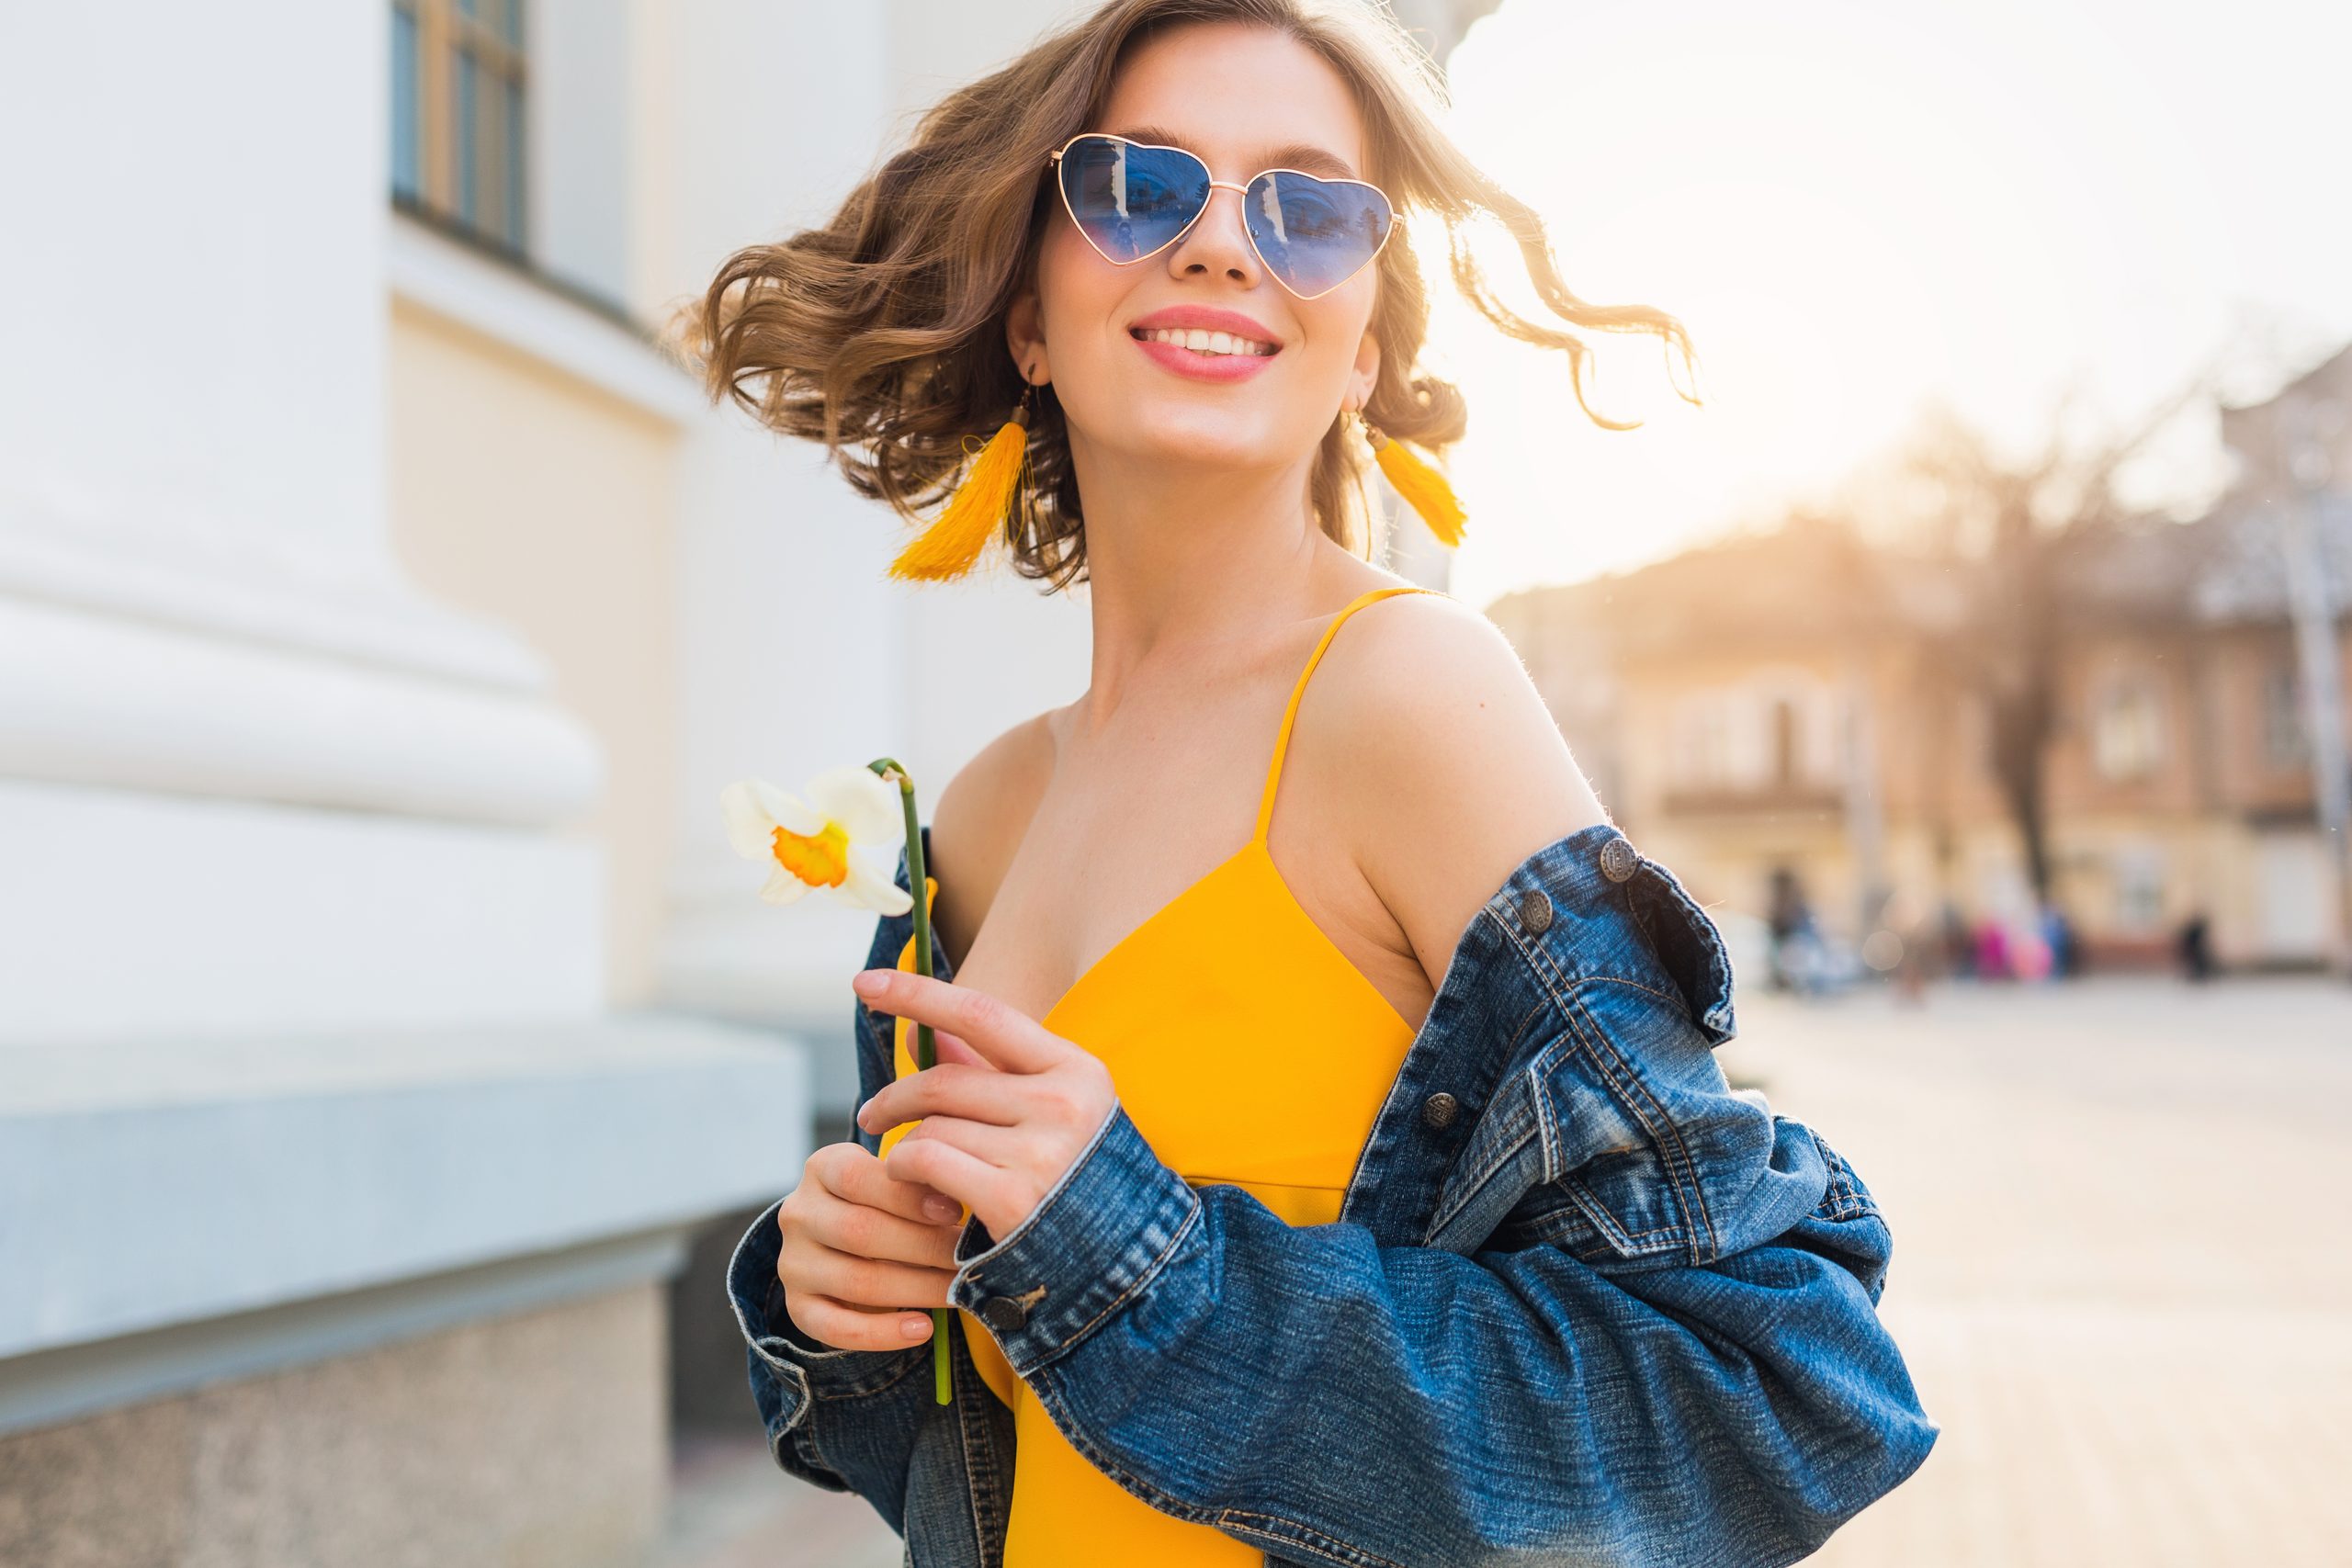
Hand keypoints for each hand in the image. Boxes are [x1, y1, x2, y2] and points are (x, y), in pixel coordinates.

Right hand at [773, 1141, 967, 1351]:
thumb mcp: (894, 1182)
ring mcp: (793, 1263)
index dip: (907, 1195)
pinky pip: (836, 1328)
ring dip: (916, 1289)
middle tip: (969, 1256)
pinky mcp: (797, 1306)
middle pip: (859, 1231)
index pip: (856, 1177)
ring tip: (958, 1291)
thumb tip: (966, 1199)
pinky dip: (882, 1333)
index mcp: (821, 1169)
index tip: (954, 1210)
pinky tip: (922, 1329)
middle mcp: (799, 1213)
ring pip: (855, 1281)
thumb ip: (918, 1183)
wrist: (844, 1245)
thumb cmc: (884, 1205)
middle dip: (923, 1246)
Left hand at [850, 967, 1118, 1244]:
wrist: (1126, 1264)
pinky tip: (915, 1187)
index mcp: (1075, 1070)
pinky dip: (906, 1171)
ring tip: (910, 1169)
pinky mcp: (1012, 1200)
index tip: (865, 984)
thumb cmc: (1078, 1182)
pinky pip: (927, 1162)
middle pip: (945, 1081)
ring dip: (905, 1147)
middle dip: (895, 1097)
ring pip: (932, 1126)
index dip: (918, 994)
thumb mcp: (1051, 1114)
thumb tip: (920, 1034)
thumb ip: (987, 1071)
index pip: (982, 1013)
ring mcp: (1041, 1153)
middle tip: (872, 1117)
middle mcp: (1063, 1104)